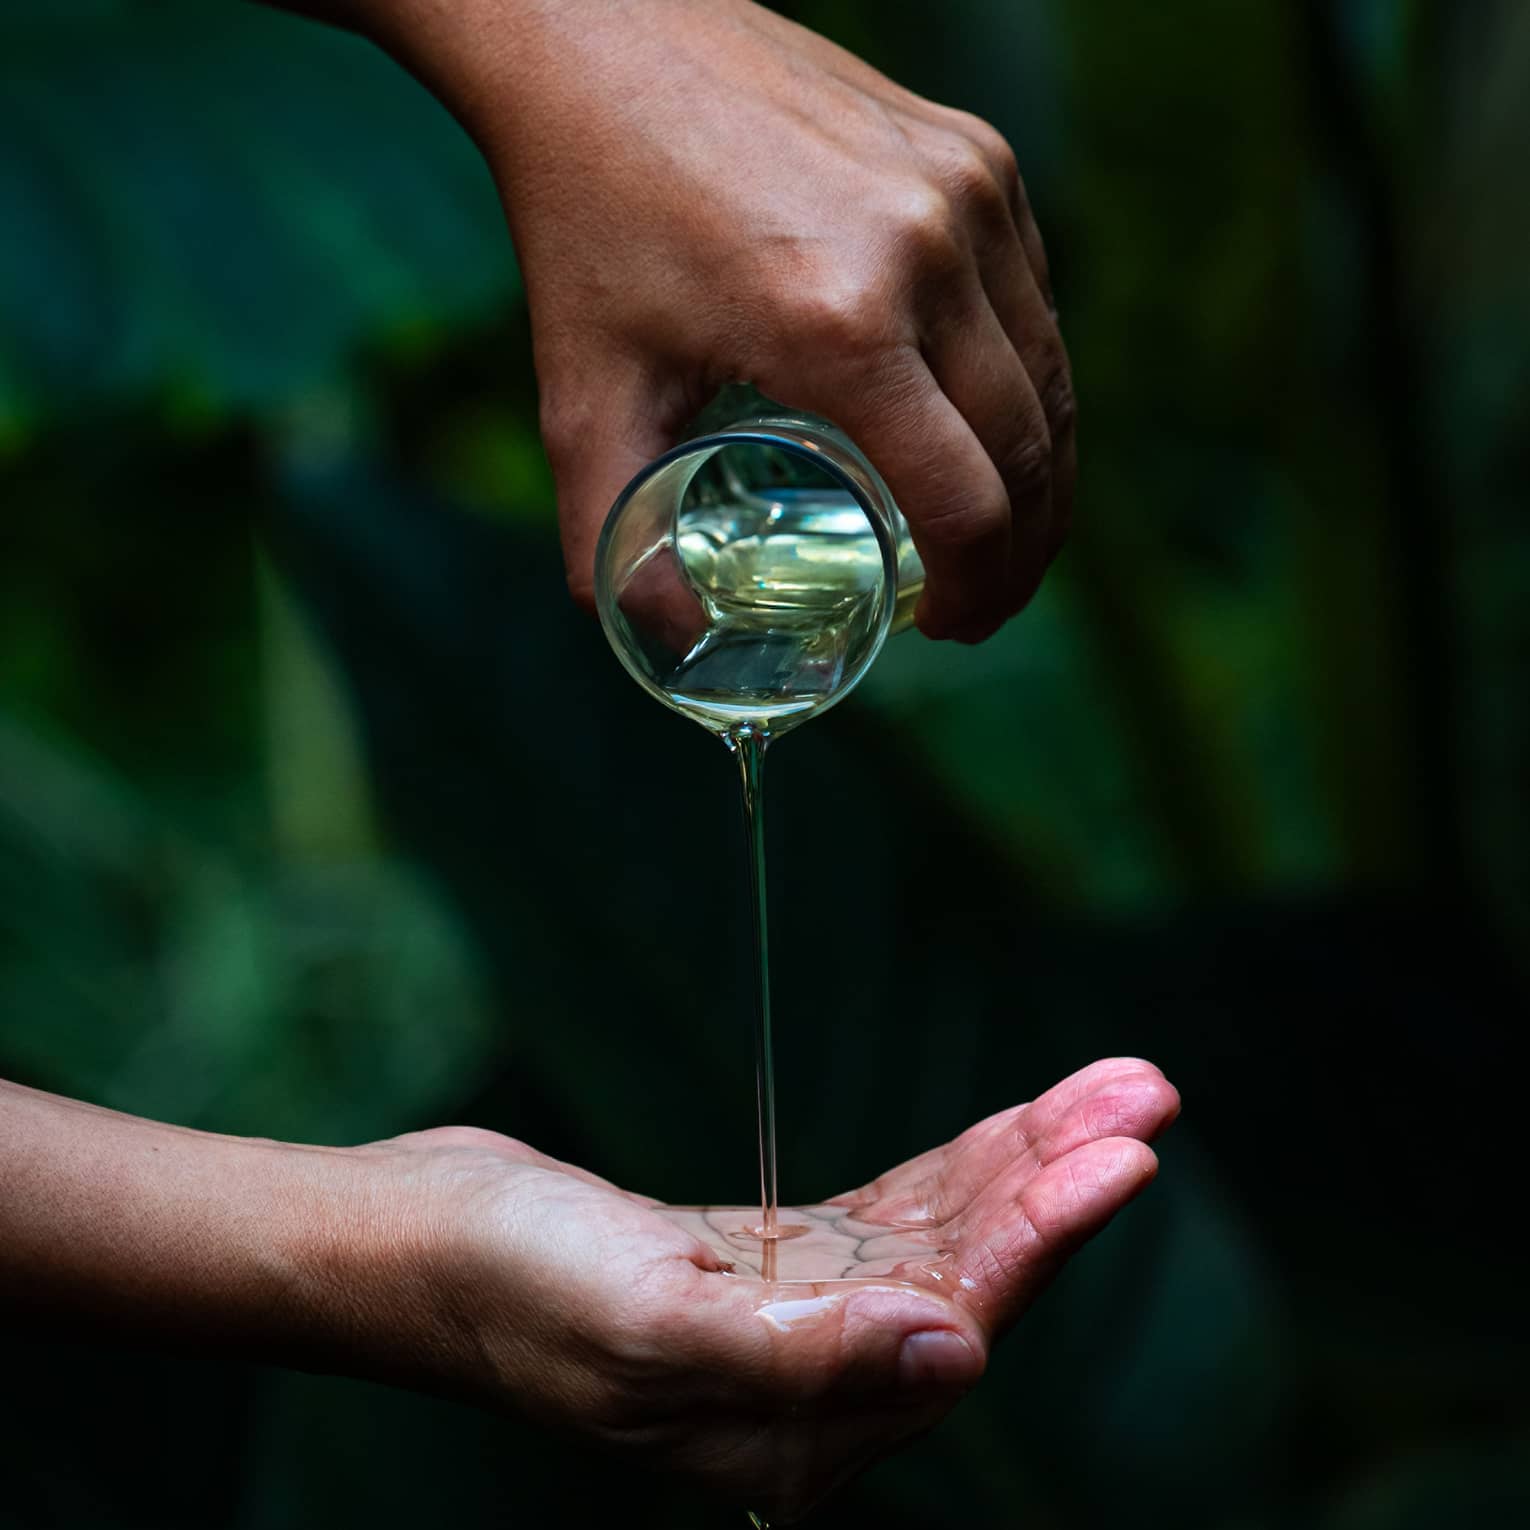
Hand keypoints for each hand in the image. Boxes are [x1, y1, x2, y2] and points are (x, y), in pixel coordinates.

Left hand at [341, 0, 1074, 642]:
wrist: (604, 38)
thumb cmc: (590, 216)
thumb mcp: (581, 395)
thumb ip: (611, 535)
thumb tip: (665, 641)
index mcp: (837, 325)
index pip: (964, 501)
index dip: (975, 588)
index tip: (947, 627)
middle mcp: (927, 252)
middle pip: (1030, 449)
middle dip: (1021, 552)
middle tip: (982, 603)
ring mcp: (968, 191)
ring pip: (1050, 376)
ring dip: (1044, 474)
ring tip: (1003, 534)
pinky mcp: (976, 155)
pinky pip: (1034, 300)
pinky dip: (1027, 381)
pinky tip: (987, 426)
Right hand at [353, 1057, 1177, 1520]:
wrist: (420, 1240)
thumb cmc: (511, 1286)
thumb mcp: (644, 1322)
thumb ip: (801, 1358)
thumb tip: (956, 1360)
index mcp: (795, 1431)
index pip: (958, 1324)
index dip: (1047, 1235)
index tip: (1125, 1152)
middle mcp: (816, 1386)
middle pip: (976, 1274)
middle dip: (1062, 1181)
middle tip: (1146, 1089)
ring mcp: (801, 1317)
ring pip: (946, 1236)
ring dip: (1026, 1159)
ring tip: (1115, 1085)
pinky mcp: (777, 1261)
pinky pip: (895, 1211)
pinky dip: (958, 1163)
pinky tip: (1014, 1124)